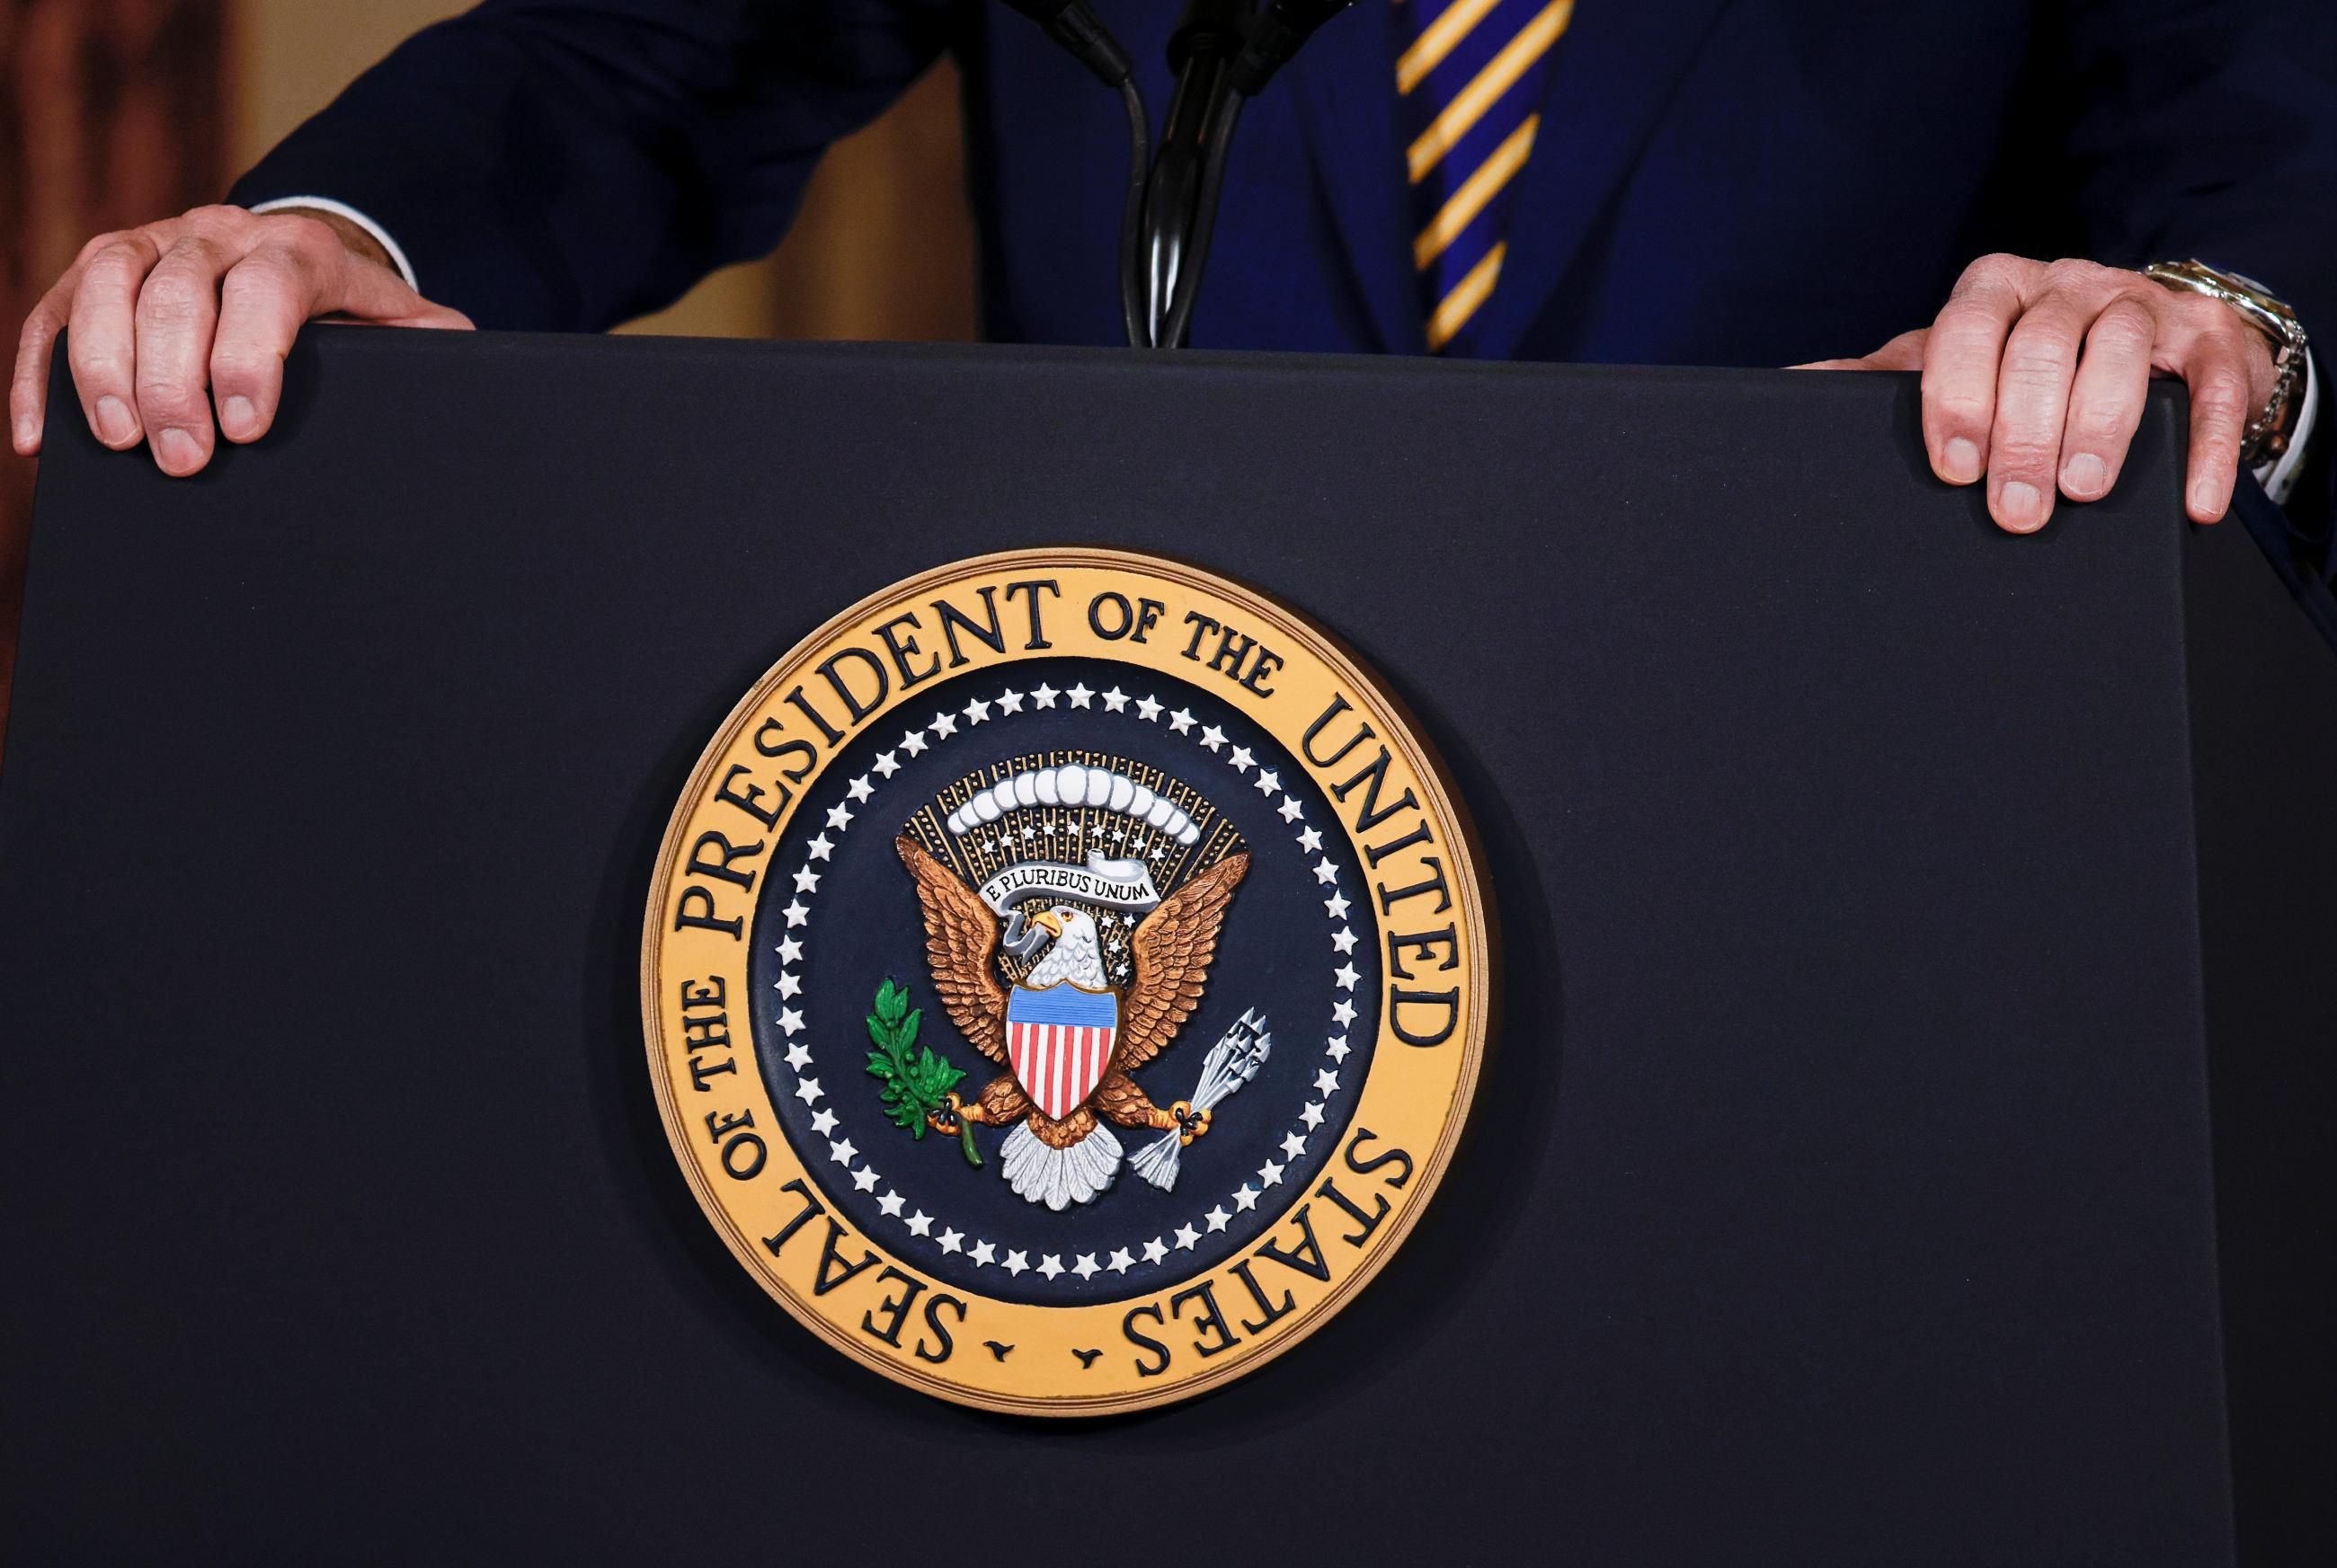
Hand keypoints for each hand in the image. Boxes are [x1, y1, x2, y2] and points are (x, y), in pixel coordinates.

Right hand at [11, 204, 470, 477]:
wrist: (298, 254)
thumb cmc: (349, 311)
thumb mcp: (400, 322)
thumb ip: (430, 343)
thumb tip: (464, 367)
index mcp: (296, 250)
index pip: (268, 288)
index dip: (249, 354)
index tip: (245, 425)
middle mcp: (217, 233)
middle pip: (178, 289)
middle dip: (173, 378)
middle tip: (181, 457)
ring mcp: (152, 242)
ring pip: (106, 283)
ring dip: (102, 365)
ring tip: (115, 441)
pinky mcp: (102, 269)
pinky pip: (54, 311)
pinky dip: (39, 370)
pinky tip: (37, 434)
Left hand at [1803, 255, 2277, 531]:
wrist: (2143, 337)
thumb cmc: (2024, 362)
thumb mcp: (1954, 361)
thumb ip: (1886, 375)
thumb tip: (1794, 383)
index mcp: (1994, 291)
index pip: (1969, 327)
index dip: (1958, 396)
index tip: (1954, 467)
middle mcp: (2067, 285)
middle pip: (2043, 346)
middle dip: (2026, 432)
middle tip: (2015, 508)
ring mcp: (2142, 305)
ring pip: (2121, 349)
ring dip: (2101, 424)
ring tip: (2081, 492)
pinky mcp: (2211, 338)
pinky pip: (2214, 385)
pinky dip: (2207, 446)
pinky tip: (2193, 502)